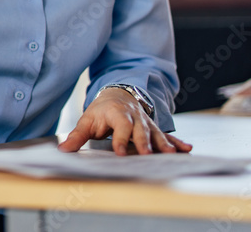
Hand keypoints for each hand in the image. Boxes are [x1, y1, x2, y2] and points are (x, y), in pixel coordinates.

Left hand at [58, 87, 192, 154]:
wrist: (117, 94)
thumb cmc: (101, 111)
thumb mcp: (87, 120)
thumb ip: (77, 136)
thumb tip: (62, 150)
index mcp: (117, 114)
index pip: (120, 128)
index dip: (120, 140)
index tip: (120, 153)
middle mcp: (134, 117)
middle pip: (140, 131)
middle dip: (144, 143)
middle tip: (147, 155)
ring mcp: (146, 122)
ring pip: (156, 133)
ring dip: (164, 144)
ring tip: (171, 154)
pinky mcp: (153, 128)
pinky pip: (166, 135)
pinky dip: (177, 142)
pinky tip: (188, 149)